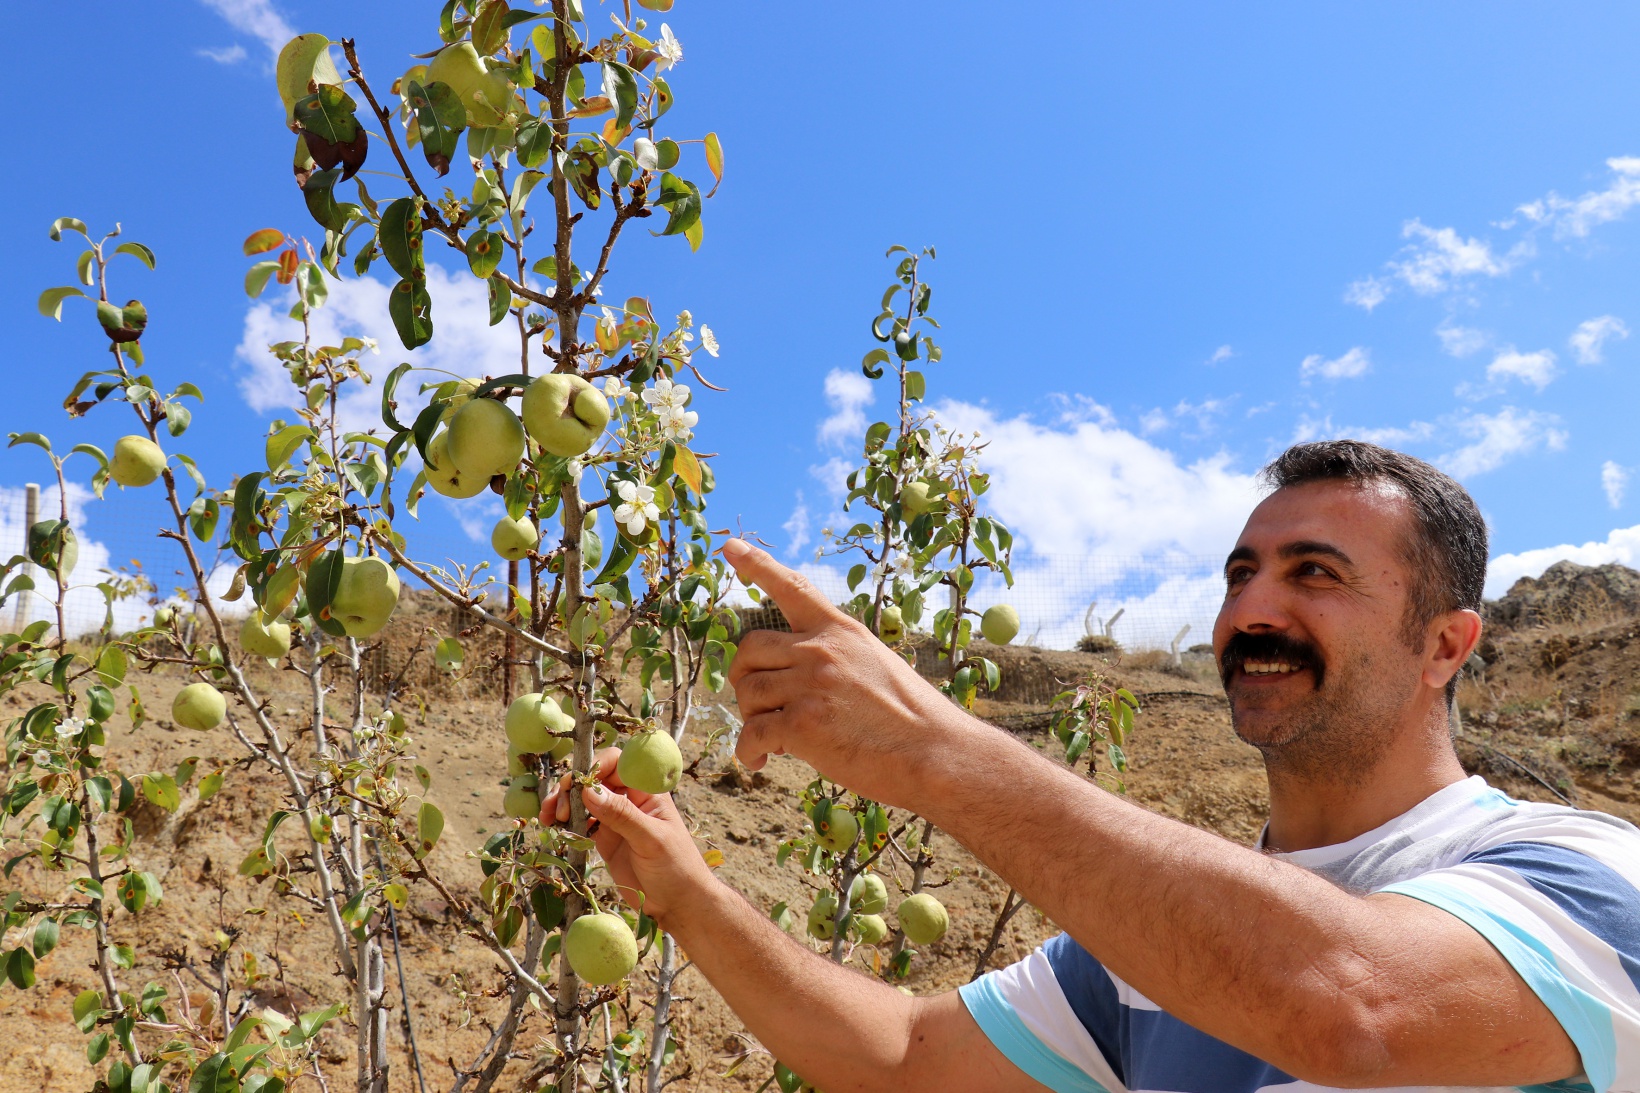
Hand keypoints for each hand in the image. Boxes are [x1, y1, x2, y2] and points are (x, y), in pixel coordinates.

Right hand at [538, 749, 717, 927]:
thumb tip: (589, 790)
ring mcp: (615, 820)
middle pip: (594, 780)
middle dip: (572, 788)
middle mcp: (630, 800)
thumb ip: (622, 815)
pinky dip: (566, 824)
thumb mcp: (651, 840)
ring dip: (564, 804)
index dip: (595, 767)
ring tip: (549, 818)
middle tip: (558, 809)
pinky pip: (581, 824)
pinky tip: (555, 830)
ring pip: (584, 801)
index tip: (577, 783)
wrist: (678, 904)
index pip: (618, 763)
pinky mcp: (605, 839)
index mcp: (647, 791)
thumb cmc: (676, 868)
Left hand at [720, 538, 961, 807]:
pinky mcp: (802, 723)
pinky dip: (749, 752)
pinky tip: (762, 761)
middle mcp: (821, 649)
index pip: (791, 587)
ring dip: (751, 718)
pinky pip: (751, 734)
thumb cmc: (914, 719)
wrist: (937, 753)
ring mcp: (810, 684)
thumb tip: (798, 678)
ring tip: (775, 740)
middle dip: (745, 677)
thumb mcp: (878, 665)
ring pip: (747, 691)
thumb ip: (837, 660)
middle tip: (762, 707)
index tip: (729, 546)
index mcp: (841, 630)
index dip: (756, 566)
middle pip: (750, 648)